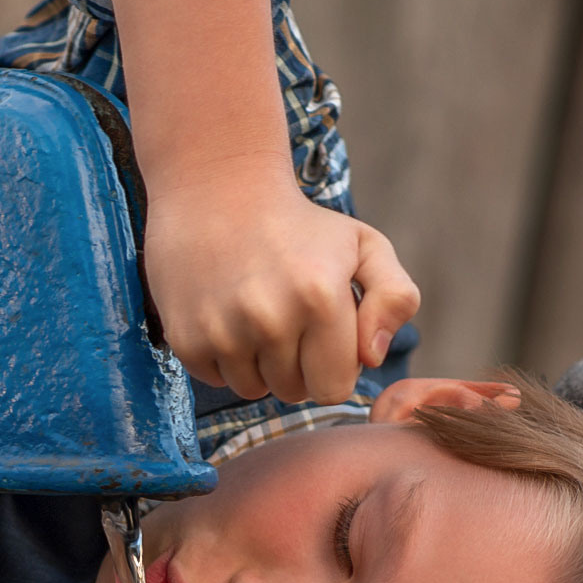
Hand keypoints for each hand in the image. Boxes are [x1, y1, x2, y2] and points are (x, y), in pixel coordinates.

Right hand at [144, 161, 418, 403]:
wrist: (216, 189)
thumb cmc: (300, 226)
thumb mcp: (364, 246)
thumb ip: (396, 298)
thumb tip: (373, 357)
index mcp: (320, 298)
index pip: (335, 388)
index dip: (334, 365)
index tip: (324, 331)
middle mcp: (270, 320)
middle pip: (294, 392)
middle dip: (298, 365)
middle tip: (287, 315)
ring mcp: (224, 332)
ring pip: (253, 389)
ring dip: (259, 363)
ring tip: (255, 312)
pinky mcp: (186, 339)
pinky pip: (216, 378)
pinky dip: (223, 356)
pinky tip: (226, 312)